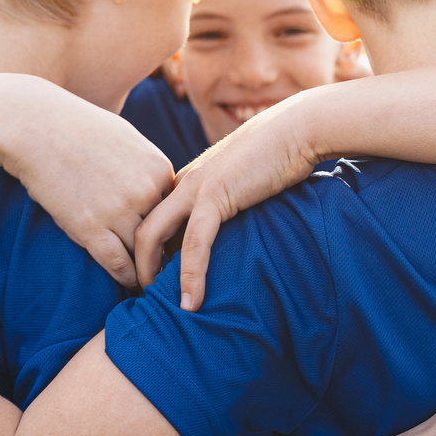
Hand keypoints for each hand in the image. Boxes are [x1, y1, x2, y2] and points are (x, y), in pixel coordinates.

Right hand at [0, 100, 175, 291]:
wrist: (35, 127)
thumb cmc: (78, 128)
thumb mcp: (126, 139)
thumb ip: (146, 166)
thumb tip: (157, 187)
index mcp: (158, 169)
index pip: (175, 211)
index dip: (171, 230)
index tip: (170, 245)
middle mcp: (144, 192)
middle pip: (164, 236)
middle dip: (166, 255)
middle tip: (169, 273)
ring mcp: (118, 211)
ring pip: (143, 254)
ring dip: (147, 272)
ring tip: (150, 283)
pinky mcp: (89, 228)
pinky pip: (118, 264)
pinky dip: (126, 277)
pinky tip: (129, 283)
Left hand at [132, 96, 318, 309]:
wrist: (298, 129)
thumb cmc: (279, 155)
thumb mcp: (242, 180)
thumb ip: (226, 201)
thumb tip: (228, 229)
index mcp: (187, 180)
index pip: (152, 221)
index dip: (147, 254)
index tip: (153, 283)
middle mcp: (182, 183)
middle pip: (140, 228)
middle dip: (137, 267)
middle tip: (144, 298)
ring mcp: (195, 187)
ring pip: (152, 235)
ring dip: (150, 275)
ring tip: (154, 305)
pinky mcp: (216, 195)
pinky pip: (194, 243)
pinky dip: (190, 276)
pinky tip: (191, 303)